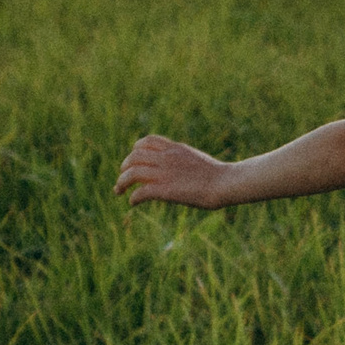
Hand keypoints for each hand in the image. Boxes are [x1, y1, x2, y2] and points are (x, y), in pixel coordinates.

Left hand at [114, 132, 231, 209]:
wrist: (226, 182)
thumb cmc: (218, 175)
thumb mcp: (196, 159)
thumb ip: (181, 160)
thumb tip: (176, 169)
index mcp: (175, 148)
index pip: (146, 141)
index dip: (135, 151)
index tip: (134, 161)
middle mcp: (166, 157)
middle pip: (134, 156)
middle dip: (124, 167)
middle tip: (123, 179)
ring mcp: (165, 173)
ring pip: (132, 173)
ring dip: (122, 182)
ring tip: (119, 191)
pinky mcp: (166, 189)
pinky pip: (141, 191)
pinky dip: (133, 197)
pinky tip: (133, 203)